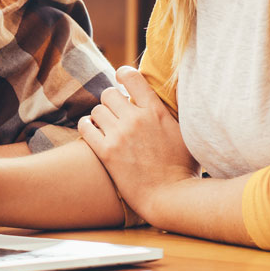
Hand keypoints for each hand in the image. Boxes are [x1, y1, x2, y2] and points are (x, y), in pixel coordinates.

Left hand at [78, 66, 197, 213]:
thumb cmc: (183, 168)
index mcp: (156, 111)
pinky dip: (87, 127)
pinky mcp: (106, 152)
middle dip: (111, 102)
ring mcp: (120, 135)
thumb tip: (173, 92)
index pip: (132, 77)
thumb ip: (172, 112)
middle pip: (109, 94)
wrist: (170, 196)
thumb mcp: (184, 132)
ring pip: (97, 110)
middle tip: (116, 113)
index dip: (123, 74)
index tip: (121, 79)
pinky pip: (85, 127)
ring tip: (106, 126)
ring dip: (100, 116)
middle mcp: (136, 119)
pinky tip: (92, 131)